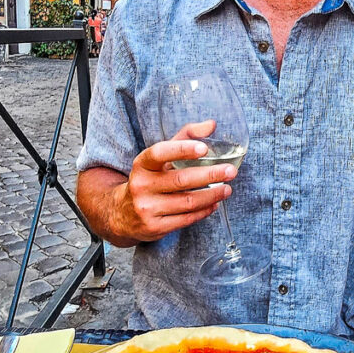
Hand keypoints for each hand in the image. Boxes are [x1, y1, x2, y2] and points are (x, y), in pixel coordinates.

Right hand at [115, 121, 236, 241]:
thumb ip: (185, 137)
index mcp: (142, 164)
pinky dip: (204, 211)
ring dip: (212, 195)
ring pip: (187, 202)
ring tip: (227, 189)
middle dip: (210, 175)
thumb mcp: (160, 157)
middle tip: (231, 171)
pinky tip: (214, 204)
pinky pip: (186, 219)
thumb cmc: (149, 179)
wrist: (122, 214)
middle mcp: (141, 186)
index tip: (204, 148)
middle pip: (181, 180)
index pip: (160, 153)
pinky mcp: (155, 227)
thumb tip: (212, 124)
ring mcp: (147, 208)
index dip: (182, 150)